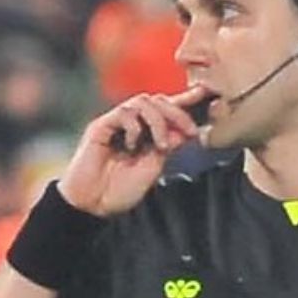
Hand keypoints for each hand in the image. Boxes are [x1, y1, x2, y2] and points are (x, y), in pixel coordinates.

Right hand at [58, 87, 206, 216]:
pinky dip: (135, 127)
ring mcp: (116, 123)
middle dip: (178, 113)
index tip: (205, 93)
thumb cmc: (120, 190)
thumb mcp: (152, 168)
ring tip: (160, 145)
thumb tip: (183, 130)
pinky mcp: (101, 126)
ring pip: (143, 102)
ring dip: (158, 121)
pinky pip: (124, 113)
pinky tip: (133, 145)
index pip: (167, 110)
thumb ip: (166, 148)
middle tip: (189, 133)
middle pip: (158, 100)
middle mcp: (132, 124)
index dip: (185, 100)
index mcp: (147, 133)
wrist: (93, 204)